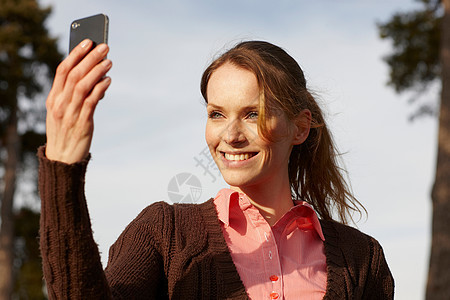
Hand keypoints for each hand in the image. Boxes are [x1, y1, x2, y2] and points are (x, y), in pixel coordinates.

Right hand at [45, 39, 111, 163]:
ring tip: (109, 62)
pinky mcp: (83, 123)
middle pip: (75, 74)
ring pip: (83, 86)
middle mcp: (60, 104)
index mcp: (53, 99)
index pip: (62, 71)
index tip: (87, 42)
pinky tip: (108, 81)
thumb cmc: (65, 132)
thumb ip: (72, 95)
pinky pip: (91, 102)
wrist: (62, 160)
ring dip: (97, 71)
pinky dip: (100, 89)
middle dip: (90, 58)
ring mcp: (70, 114)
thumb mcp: (62, 112)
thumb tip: (94, 75)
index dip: (75, 54)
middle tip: (104, 47)